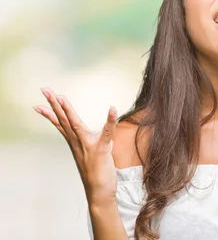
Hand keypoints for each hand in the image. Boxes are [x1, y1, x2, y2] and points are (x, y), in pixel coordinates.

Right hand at [34, 88, 118, 204]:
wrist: (100, 193)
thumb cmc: (98, 174)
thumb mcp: (96, 155)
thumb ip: (97, 143)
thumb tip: (103, 137)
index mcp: (76, 143)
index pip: (61, 125)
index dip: (51, 113)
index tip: (40, 102)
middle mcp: (78, 143)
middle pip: (63, 121)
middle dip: (54, 105)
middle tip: (45, 90)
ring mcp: (88, 146)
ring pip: (75, 125)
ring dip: (68, 111)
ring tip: (61, 97)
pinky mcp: (101, 150)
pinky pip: (106, 133)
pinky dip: (109, 121)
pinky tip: (112, 109)